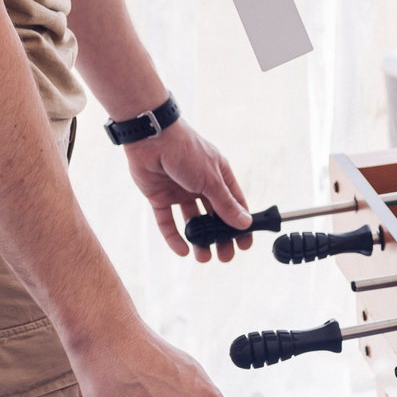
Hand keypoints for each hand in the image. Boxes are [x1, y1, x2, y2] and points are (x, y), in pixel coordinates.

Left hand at [125, 121, 252, 261]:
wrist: (151, 138)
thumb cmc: (186, 151)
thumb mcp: (211, 179)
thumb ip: (225, 204)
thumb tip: (245, 223)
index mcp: (219, 175)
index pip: (234, 204)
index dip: (241, 224)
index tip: (245, 244)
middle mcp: (200, 184)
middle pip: (214, 216)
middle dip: (220, 237)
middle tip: (225, 257)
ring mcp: (179, 191)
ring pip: (192, 222)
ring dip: (199, 239)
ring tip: (204, 258)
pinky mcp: (159, 197)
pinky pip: (168, 222)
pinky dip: (174, 237)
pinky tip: (182, 250)